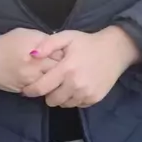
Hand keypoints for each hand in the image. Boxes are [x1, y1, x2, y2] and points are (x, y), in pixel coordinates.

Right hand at [0, 28, 62, 93]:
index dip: (64, 55)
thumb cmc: (5, 43)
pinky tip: (41, 81)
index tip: (65, 54)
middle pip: (59, 72)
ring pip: (50, 84)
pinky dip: (43, 87)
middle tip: (62, 66)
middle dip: (62, 69)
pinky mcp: (24, 91)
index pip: (61, 56)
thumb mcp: (26, 34)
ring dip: (53, 80)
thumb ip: (44, 40)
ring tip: (52, 74)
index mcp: (38, 52)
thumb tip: (58, 46)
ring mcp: (30, 82)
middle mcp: (36, 69)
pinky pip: (39, 91)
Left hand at [22, 26, 141, 106]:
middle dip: (48, 94)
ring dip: (61, 97)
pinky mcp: (93, 99)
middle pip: (51, 100)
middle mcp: (75, 84)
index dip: (31, 90)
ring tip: (65, 84)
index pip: (41, 87)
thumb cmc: (88, 43)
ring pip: (64, 104)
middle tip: (52, 84)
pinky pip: (76, 105)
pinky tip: (77, 87)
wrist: (115, 50)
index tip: (26, 90)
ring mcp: (85, 93)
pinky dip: (73, 99)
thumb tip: (32, 55)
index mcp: (66, 69)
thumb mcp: (67, 37)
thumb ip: (48, 44)